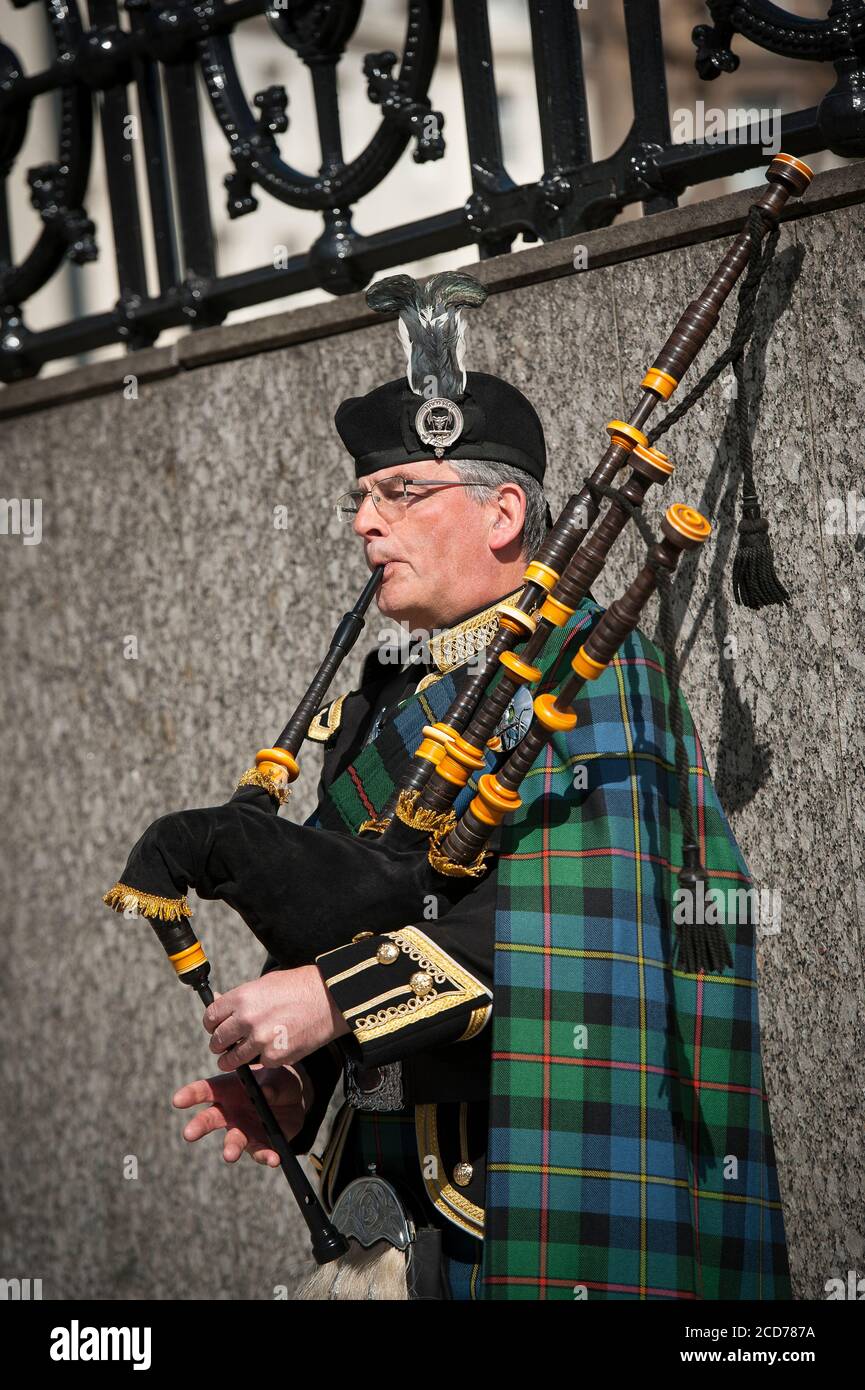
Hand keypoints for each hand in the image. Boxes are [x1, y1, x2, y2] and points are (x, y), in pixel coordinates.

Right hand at [172, 1065, 306, 1166]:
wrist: (294, 1100)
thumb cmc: (277, 1081)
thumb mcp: (276, 1075)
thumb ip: (271, 1083)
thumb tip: (266, 1092)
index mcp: (228, 1089)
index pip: (206, 1090)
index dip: (191, 1095)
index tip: (177, 1100)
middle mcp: (230, 1112)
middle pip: (210, 1119)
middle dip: (199, 1126)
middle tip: (189, 1134)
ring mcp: (243, 1130)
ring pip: (233, 1140)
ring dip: (231, 1148)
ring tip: (229, 1155)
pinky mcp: (259, 1144)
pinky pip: (260, 1152)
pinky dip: (266, 1157)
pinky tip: (273, 1159)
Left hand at [202, 965, 349, 1070]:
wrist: (330, 998)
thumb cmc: (299, 986)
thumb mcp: (265, 983)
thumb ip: (240, 998)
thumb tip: (218, 1003)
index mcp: (241, 997)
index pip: (210, 1017)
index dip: (212, 1024)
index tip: (215, 1028)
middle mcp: (247, 1019)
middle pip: (217, 1040)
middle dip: (219, 1044)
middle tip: (225, 1045)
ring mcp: (261, 1040)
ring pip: (232, 1059)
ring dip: (232, 1059)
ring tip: (236, 1057)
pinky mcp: (275, 1056)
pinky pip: (260, 1063)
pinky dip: (264, 1059)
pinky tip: (272, 1048)